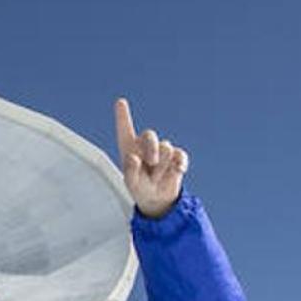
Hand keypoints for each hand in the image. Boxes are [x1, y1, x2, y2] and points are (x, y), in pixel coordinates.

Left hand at [113, 98, 188, 217]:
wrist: (157, 199)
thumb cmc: (139, 188)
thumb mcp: (131, 184)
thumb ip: (130, 172)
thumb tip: (134, 158)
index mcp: (130, 148)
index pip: (125, 129)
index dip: (122, 116)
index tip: (120, 102)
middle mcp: (145, 146)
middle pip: (149, 134)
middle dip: (151, 148)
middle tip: (151, 162)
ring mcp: (162, 150)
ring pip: (166, 147)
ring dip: (161, 167)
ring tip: (156, 178)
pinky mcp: (177, 156)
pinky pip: (180, 155)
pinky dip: (178, 165)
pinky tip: (176, 172)